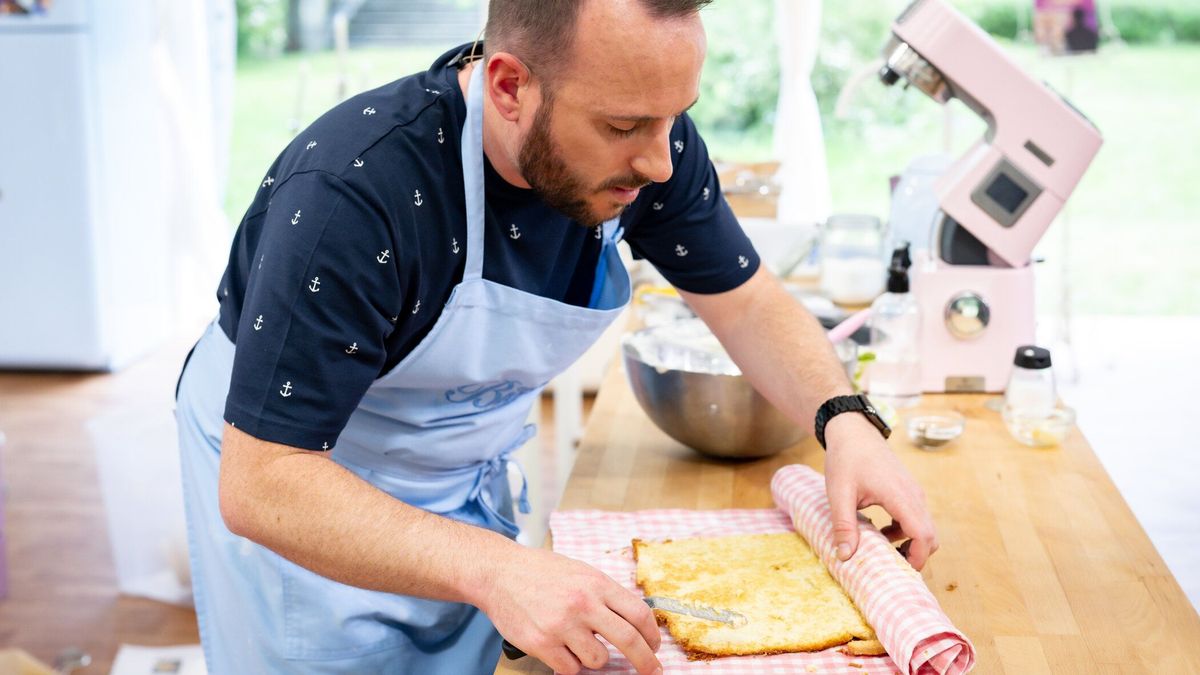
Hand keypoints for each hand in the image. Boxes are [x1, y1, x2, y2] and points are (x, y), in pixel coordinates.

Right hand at [481, 547, 661, 674]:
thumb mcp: (580, 572)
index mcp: (596, 583)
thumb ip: (605, 594)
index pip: (639, 613)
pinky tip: (560, 648)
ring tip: (578, 643)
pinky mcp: (542, 644)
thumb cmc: (541, 572)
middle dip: (645, 661)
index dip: (653, 635)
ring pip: (598, 660)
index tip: (655, 646)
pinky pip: (570, 669)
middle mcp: (583, 604)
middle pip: (629, 641)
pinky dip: (568, 664)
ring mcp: (562, 625)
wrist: (499, 573)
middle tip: (652, 671)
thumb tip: (635, 621)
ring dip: (594, 659)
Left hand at [822, 413, 938, 569]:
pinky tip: (882, 532)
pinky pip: (917, 518)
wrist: (853, 432)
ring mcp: (914, 492)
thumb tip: (845, 557)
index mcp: (900, 496)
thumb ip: (843, 526)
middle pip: (930, 535)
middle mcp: (914, 495)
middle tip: (890, 566)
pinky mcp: (909, 491)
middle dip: (916, 555)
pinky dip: (906, 531)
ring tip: (882, 550)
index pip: (923, 534)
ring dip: (910, 543)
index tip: (900, 571)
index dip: (918, 557)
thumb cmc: (846, 459)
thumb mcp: (839, 494)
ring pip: (925, 527)